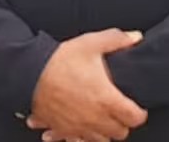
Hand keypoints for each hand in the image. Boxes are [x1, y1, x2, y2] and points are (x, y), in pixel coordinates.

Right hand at [24, 29, 146, 141]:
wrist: (28, 72)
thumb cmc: (59, 60)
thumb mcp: (90, 43)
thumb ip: (116, 40)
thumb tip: (135, 37)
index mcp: (106, 99)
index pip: (135, 118)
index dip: (139, 112)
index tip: (136, 106)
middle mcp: (94, 118)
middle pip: (120, 133)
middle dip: (123, 123)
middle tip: (119, 110)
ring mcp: (78, 127)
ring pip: (101, 141)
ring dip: (104, 132)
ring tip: (101, 118)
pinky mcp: (62, 129)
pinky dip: (79, 137)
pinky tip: (78, 127)